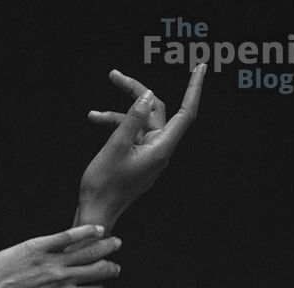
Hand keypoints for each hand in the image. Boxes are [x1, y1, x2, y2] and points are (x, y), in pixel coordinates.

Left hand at [0, 224, 121, 287]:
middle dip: (110, 269)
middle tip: (114, 266)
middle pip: (99, 271)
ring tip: (115, 243)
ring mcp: (53, 262)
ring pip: (89, 251)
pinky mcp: (40, 246)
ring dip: (106, 246)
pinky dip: (87, 232)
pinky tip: (97, 230)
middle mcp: (64, 280)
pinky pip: (70, 236)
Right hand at [79, 64, 205, 227]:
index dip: (194, 88)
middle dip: (135, 93)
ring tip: (93, 115)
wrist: (95, 214)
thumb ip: (133, 118)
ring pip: (139, 123)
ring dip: (117, 115)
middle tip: (115, 76)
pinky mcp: (138, 159)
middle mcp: (158, 151)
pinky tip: (97, 123)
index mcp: (160, 148)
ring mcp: (148, 155)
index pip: (186, 113)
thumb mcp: (116, 146)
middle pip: (155, 111)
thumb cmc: (103, 186)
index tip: (201, 67)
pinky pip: (132, 135)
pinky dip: (116, 128)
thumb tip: (148, 95)